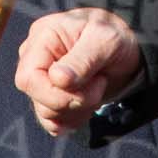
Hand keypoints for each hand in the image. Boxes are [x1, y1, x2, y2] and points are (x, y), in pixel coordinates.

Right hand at [15, 8, 141, 136]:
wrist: (128, 50)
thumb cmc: (115, 36)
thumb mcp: (105, 40)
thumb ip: (82, 59)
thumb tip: (57, 79)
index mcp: (42, 37)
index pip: (28, 78)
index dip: (56, 92)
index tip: (93, 82)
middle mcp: (36, 58)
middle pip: (36, 97)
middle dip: (73, 100)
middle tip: (100, 83)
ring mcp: (42, 79)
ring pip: (45, 113)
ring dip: (78, 109)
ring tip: (97, 86)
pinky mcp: (51, 96)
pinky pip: (52, 122)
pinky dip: (74, 119)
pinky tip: (91, 102)